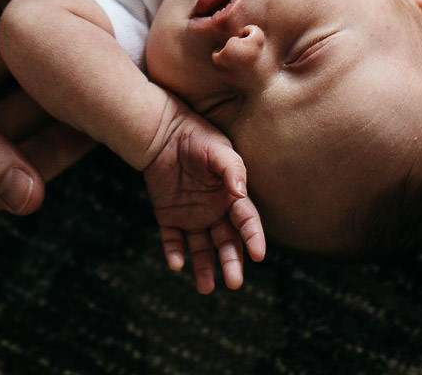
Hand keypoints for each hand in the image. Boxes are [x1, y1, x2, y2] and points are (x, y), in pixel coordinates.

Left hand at [140, 104, 265, 292]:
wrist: (162, 133)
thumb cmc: (196, 137)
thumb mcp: (218, 150)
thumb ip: (232, 169)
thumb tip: (240, 192)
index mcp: (231, 197)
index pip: (246, 221)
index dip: (253, 237)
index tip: (259, 255)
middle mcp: (214, 211)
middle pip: (226, 243)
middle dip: (231, 263)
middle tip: (234, 283)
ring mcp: (192, 216)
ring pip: (201, 248)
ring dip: (204, 268)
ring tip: (205, 288)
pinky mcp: (169, 216)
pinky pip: (172, 239)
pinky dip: (174, 253)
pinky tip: (176, 264)